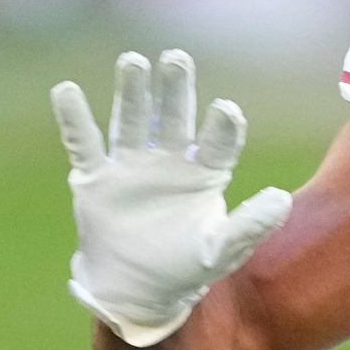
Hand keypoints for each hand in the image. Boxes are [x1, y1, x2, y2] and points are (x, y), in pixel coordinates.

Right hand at [52, 50, 290, 346]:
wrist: (135, 290)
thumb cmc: (184, 267)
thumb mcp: (220, 251)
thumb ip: (249, 226)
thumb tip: (281, 200)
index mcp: (204, 174)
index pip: (215, 144)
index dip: (221, 129)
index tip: (226, 111)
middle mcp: (169, 161)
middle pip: (173, 118)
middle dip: (175, 89)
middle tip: (177, 58)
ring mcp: (131, 166)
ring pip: (132, 121)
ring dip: (132, 92)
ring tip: (133, 61)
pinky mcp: (97, 178)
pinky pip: (85, 143)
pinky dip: (75, 118)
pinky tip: (67, 90)